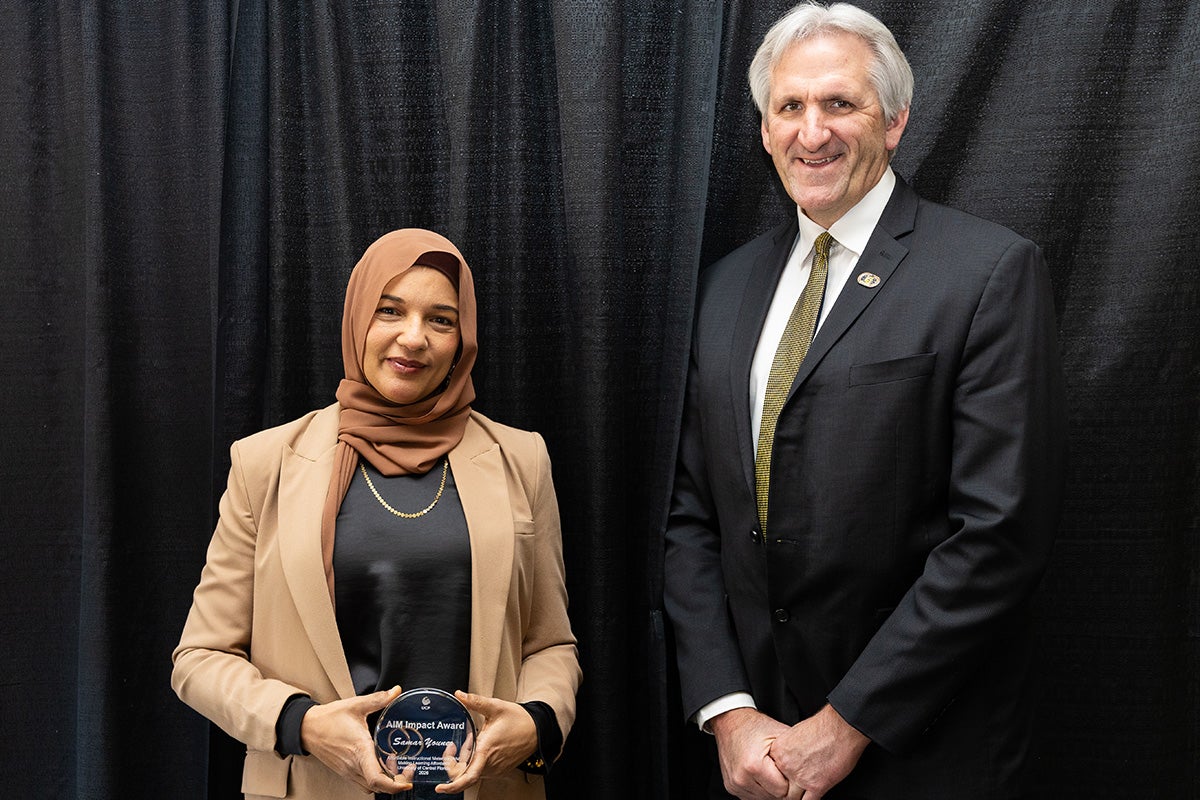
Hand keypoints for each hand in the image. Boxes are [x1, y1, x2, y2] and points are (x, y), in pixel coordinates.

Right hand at [300, 685, 414, 794]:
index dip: (395, 785)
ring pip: (371, 787)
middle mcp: (354, 765)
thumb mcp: (356, 705)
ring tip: (393, 764)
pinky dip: (375, 779)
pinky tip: (379, 763)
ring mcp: (348, 770)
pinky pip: (363, 783)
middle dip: (396, 782)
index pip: (377, 778)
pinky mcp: (344, 771)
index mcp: (359, 749)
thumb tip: (396, 691)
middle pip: (378, 787)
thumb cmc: (329, 718)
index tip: (408, 781)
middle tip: (407, 769)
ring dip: (386, 781)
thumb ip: (378, 699)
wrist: (307, 727)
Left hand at [434, 691, 538, 793]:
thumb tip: (459, 694)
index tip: (440, 788)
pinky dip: (474, 762)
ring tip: (469, 742)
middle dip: (452, 763)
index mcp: (486, 750)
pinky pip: (481, 771)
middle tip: (452, 747)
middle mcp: (490, 764)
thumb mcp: (496, 707)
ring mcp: (495, 769)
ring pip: (472, 773)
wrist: (537, 729)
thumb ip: (475, 701)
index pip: (468, 776)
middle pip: (464, 774)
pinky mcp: (499, 770)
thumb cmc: (518, 719)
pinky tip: (478, 747)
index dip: (453, 786)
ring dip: (464, 761)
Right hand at [709, 707, 791, 799]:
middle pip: (774, 797)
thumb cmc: (754, 726)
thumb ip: (796, 755)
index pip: (784, 791)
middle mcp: (742, 778)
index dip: (790, 781)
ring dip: (771, 789)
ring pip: (764, 799)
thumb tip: (811, 771)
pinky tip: (762, 776)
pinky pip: (754, 797)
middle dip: (781, 787)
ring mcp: (735, 784)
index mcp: (754, 766)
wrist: (729, 721)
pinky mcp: (732, 787)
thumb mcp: (780, 734)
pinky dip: (761, 789)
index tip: (790, 772)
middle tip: (781, 771)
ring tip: (771, 772)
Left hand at [767, 705, 869, 799]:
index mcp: (778, 751)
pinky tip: (814, 793)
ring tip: (807, 789)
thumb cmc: (824, 727)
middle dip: (790, 789)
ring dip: (801, 795)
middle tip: (797, 785)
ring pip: (793, 797)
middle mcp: (785, 765)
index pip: (772, 774)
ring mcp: (799, 776)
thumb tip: (790, 762)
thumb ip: (788, 752)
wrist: (841, 727)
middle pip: (782, 787)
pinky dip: (811, 799)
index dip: (781, 779)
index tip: (786, 781)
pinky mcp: (816, 785)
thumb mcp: (795, 735)